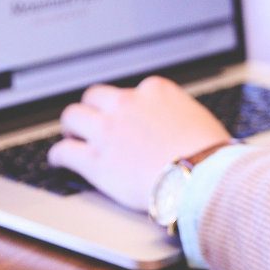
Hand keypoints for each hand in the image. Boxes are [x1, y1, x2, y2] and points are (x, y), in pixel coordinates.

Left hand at [48, 76, 228, 210]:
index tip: (126, 117)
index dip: (126, 106)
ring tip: (71, 136)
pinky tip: (59, 161)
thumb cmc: (211, 155)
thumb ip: (180, 117)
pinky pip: (64, 152)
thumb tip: (182, 128)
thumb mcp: (199, 120)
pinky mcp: (95, 160)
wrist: (202, 178)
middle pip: (95, 96)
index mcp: (155, 91)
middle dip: (93, 109)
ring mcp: (108, 131)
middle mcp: (127, 104)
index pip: (132, 91)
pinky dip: (58, 156)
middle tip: (92, 122)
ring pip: (73, 116)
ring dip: (71, 126)